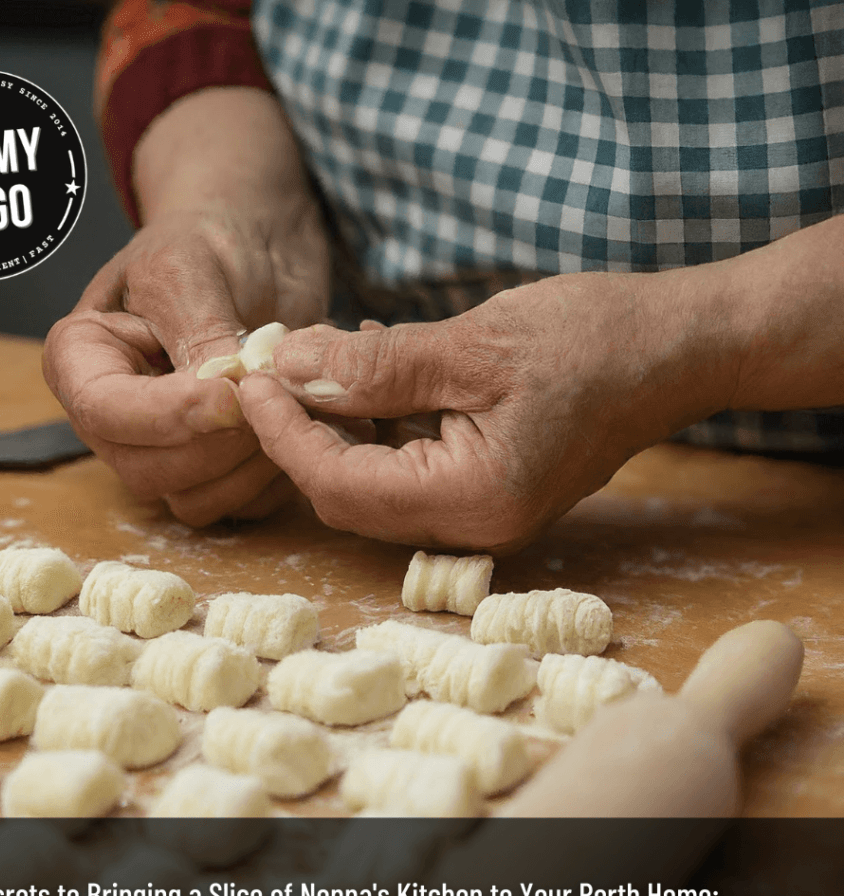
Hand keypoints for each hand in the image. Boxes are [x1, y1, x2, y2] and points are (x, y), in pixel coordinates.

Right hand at [42, 89, 329, 525]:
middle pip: (149, 471)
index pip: (106, 413)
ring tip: (299, 404)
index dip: (167, 415)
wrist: (261, 247)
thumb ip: (197, 334)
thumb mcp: (189, 268)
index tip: (229, 396)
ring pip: (197, 500)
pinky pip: (245, 504)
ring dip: (253, 464)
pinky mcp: (221, 469)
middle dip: (219, 443)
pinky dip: (283, 475)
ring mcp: (169, 451)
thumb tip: (221, 399)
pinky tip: (313, 425)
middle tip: (275, 395)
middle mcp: (119, 421)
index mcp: (84, 363)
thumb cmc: (210, 240)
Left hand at [238, 269, 739, 549]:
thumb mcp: (474, 343)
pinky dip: (374, 424)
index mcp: (474, 499)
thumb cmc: (594, 340)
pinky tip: (366, 369)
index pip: (341, 485)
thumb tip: (288, 368)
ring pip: (372, 482)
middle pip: (348, 494)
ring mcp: (482, 515)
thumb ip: (375, 366)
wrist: (676, 350)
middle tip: (270, 371)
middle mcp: (474, 526)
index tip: (249, 381)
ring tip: (313, 358)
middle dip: (300, 433)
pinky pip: (407, 468)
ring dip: (334, 425)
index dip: (284, 435)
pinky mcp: (485, 491)